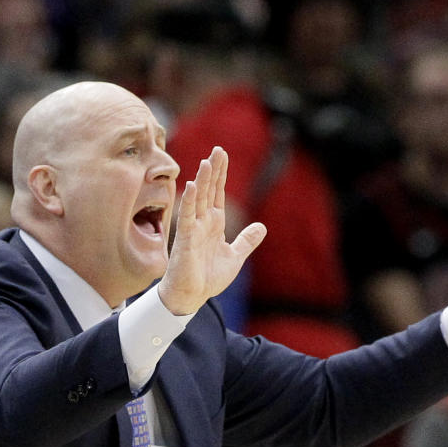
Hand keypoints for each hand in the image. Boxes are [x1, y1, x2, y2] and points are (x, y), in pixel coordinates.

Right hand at [158, 147, 266, 314]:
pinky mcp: (185, 239)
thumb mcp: (234, 257)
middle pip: (209, 190)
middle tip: (218, 149)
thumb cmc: (207, 278)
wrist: (190, 297)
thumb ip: (246, 241)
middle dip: (213, 170)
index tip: (222, 154)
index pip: (218, 193)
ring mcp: (193, 229)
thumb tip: (262, 227)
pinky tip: (192, 186)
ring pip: (198, 199)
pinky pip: (187, 217)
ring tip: (207, 161)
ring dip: (202, 180)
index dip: (221, 174)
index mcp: (214, 224)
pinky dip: (189, 201)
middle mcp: (203, 222)